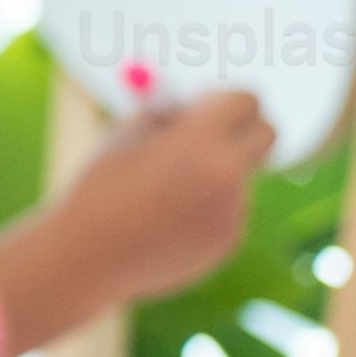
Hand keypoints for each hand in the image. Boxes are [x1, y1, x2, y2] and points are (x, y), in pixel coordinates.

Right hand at [82, 83, 274, 285]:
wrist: (89, 257)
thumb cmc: (99, 187)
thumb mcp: (125, 135)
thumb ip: (166, 117)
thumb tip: (191, 109)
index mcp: (201, 141)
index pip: (246, 101)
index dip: (222, 99)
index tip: (199, 106)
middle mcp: (228, 176)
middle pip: (266, 135)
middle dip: (242, 128)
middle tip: (207, 134)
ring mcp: (232, 213)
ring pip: (240, 176)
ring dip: (215, 170)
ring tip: (161, 190)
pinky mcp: (227, 243)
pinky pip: (227, 209)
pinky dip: (205, 205)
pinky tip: (164, 219)